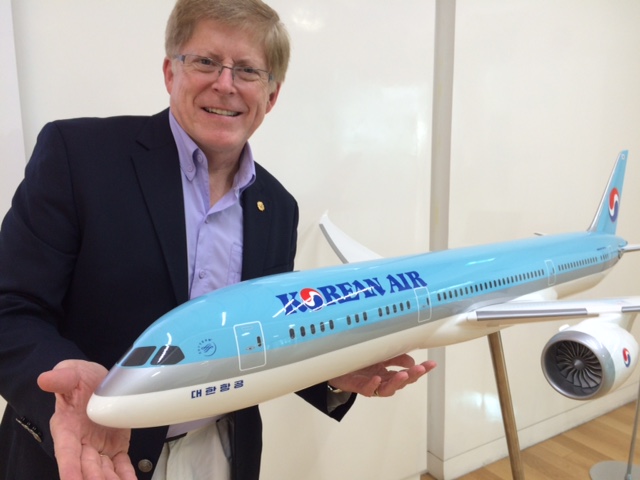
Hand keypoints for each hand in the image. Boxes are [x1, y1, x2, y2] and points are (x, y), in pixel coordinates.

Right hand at [37, 360, 135, 479]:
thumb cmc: (80, 378)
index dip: (69, 469)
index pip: (66, 452)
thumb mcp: (71, 373)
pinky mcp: (116, 446)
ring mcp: (99, 446)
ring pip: (104, 471)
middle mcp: (82, 442)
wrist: (98, 379)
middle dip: (93, 479)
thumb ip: (61, 378)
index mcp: (66, 428)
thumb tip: (45, 379)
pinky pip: (120, 465)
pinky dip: (125, 476)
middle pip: (86, 467)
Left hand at [328, 354, 436, 396]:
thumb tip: (412, 360)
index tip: (431, 364)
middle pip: (401, 382)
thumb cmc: (357, 363)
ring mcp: (371, 385)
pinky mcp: (358, 386)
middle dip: (412, 376)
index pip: (408, 373)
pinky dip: (373, 385)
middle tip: (420, 369)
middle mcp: (382, 380)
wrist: (335, 369)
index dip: (420, 370)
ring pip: (387, 388)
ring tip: (404, 375)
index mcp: (388, 373)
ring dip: (396, 382)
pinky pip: (367, 389)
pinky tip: (377, 379)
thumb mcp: (378, 356)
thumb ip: (395, 358)